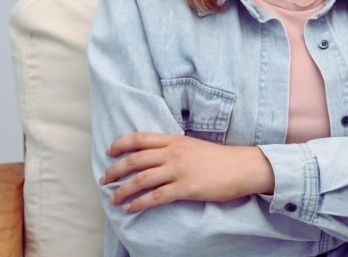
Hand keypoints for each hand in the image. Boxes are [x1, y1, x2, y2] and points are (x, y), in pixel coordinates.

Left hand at [100, 133, 273, 211]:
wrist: (243, 167)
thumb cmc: (220, 159)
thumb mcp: (194, 146)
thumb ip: (174, 148)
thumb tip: (154, 157)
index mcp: (175, 140)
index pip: (140, 138)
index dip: (121, 144)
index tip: (110, 152)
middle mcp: (174, 153)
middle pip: (135, 160)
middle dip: (115, 170)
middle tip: (104, 179)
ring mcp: (179, 170)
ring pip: (141, 180)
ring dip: (123, 190)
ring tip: (113, 199)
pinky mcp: (186, 188)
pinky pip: (156, 197)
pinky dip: (139, 203)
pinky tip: (131, 208)